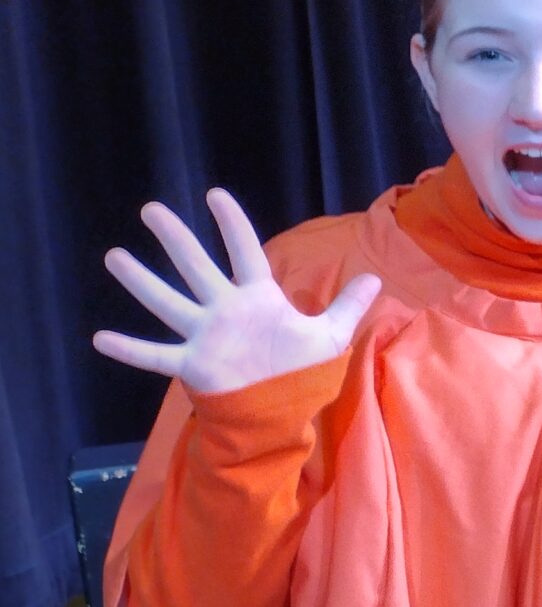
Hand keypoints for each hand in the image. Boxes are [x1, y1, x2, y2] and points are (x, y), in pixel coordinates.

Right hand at [93, 189, 379, 394]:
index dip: (232, 224)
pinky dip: (130, 349)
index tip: (214, 195)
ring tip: (114, 255)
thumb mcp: (329, 336)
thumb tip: (375, 279)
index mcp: (258, 298)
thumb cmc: (299, 371)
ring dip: (142, 282)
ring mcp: (205, 336)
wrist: (280, 412)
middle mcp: (226, 310)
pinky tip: (100, 337)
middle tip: (151, 209)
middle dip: (176, 239)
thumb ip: (347, 306)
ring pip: (168, 302)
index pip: (245, 252)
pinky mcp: (193, 365)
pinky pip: (156, 355)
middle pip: (197, 267)